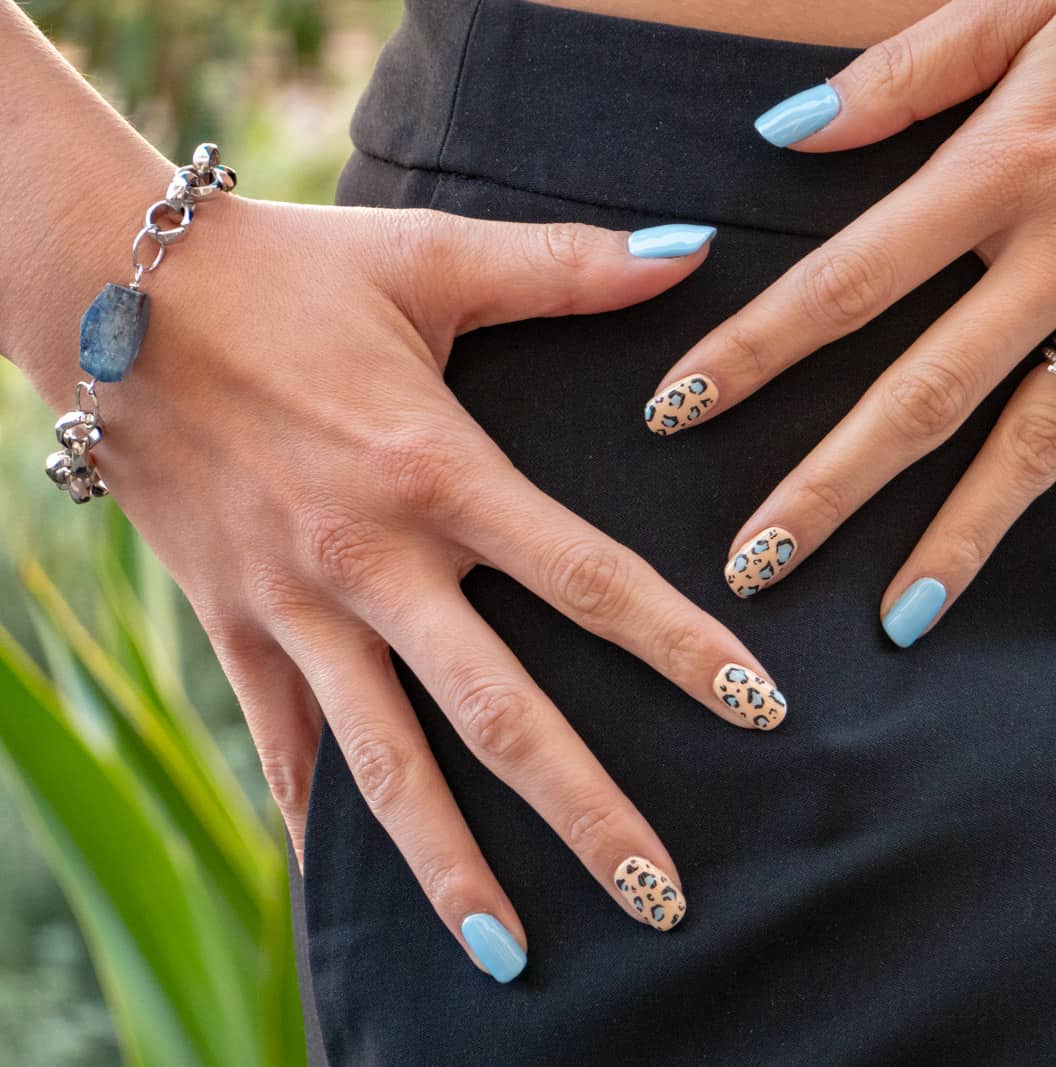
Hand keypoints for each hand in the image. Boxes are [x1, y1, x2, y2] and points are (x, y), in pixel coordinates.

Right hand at [34, 194, 761, 978]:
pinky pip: (276, 743)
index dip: (682, 648)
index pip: (590, 580)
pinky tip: (344, 895)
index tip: (760, 712)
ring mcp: (295, 607)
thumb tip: (696, 252)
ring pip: (384, 764)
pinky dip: (310, 818)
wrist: (108, 290)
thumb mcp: (435, 257)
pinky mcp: (232, 624)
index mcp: (440, 472)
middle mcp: (372, 561)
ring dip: (449, 866)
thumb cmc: (291, 272)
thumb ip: (570, 268)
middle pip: (498, 713)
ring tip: (510, 956)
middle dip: (584, 811)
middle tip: (661, 898)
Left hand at [643, 0, 1055, 639]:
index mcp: (1001, 162)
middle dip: (831, 487)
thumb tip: (780, 137)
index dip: (751, 353)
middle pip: (925, 391)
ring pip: (1041, 440)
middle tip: (754, 567)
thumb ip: (901, 77)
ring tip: (897, 622)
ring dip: (963, 537)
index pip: (845, 282)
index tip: (673, 415)